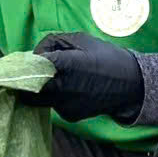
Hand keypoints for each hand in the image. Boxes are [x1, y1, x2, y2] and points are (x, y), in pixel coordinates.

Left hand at [31, 32, 145, 123]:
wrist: (131, 85)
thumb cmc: (106, 57)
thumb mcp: (80, 40)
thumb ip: (53, 42)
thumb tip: (36, 54)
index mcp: (62, 65)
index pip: (31, 65)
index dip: (29, 61)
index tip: (33, 59)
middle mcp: (59, 88)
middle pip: (27, 89)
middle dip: (26, 81)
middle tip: (33, 74)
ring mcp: (64, 105)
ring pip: (39, 99)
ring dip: (41, 90)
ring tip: (58, 79)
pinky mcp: (69, 116)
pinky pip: (54, 105)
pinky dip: (56, 97)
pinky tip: (72, 90)